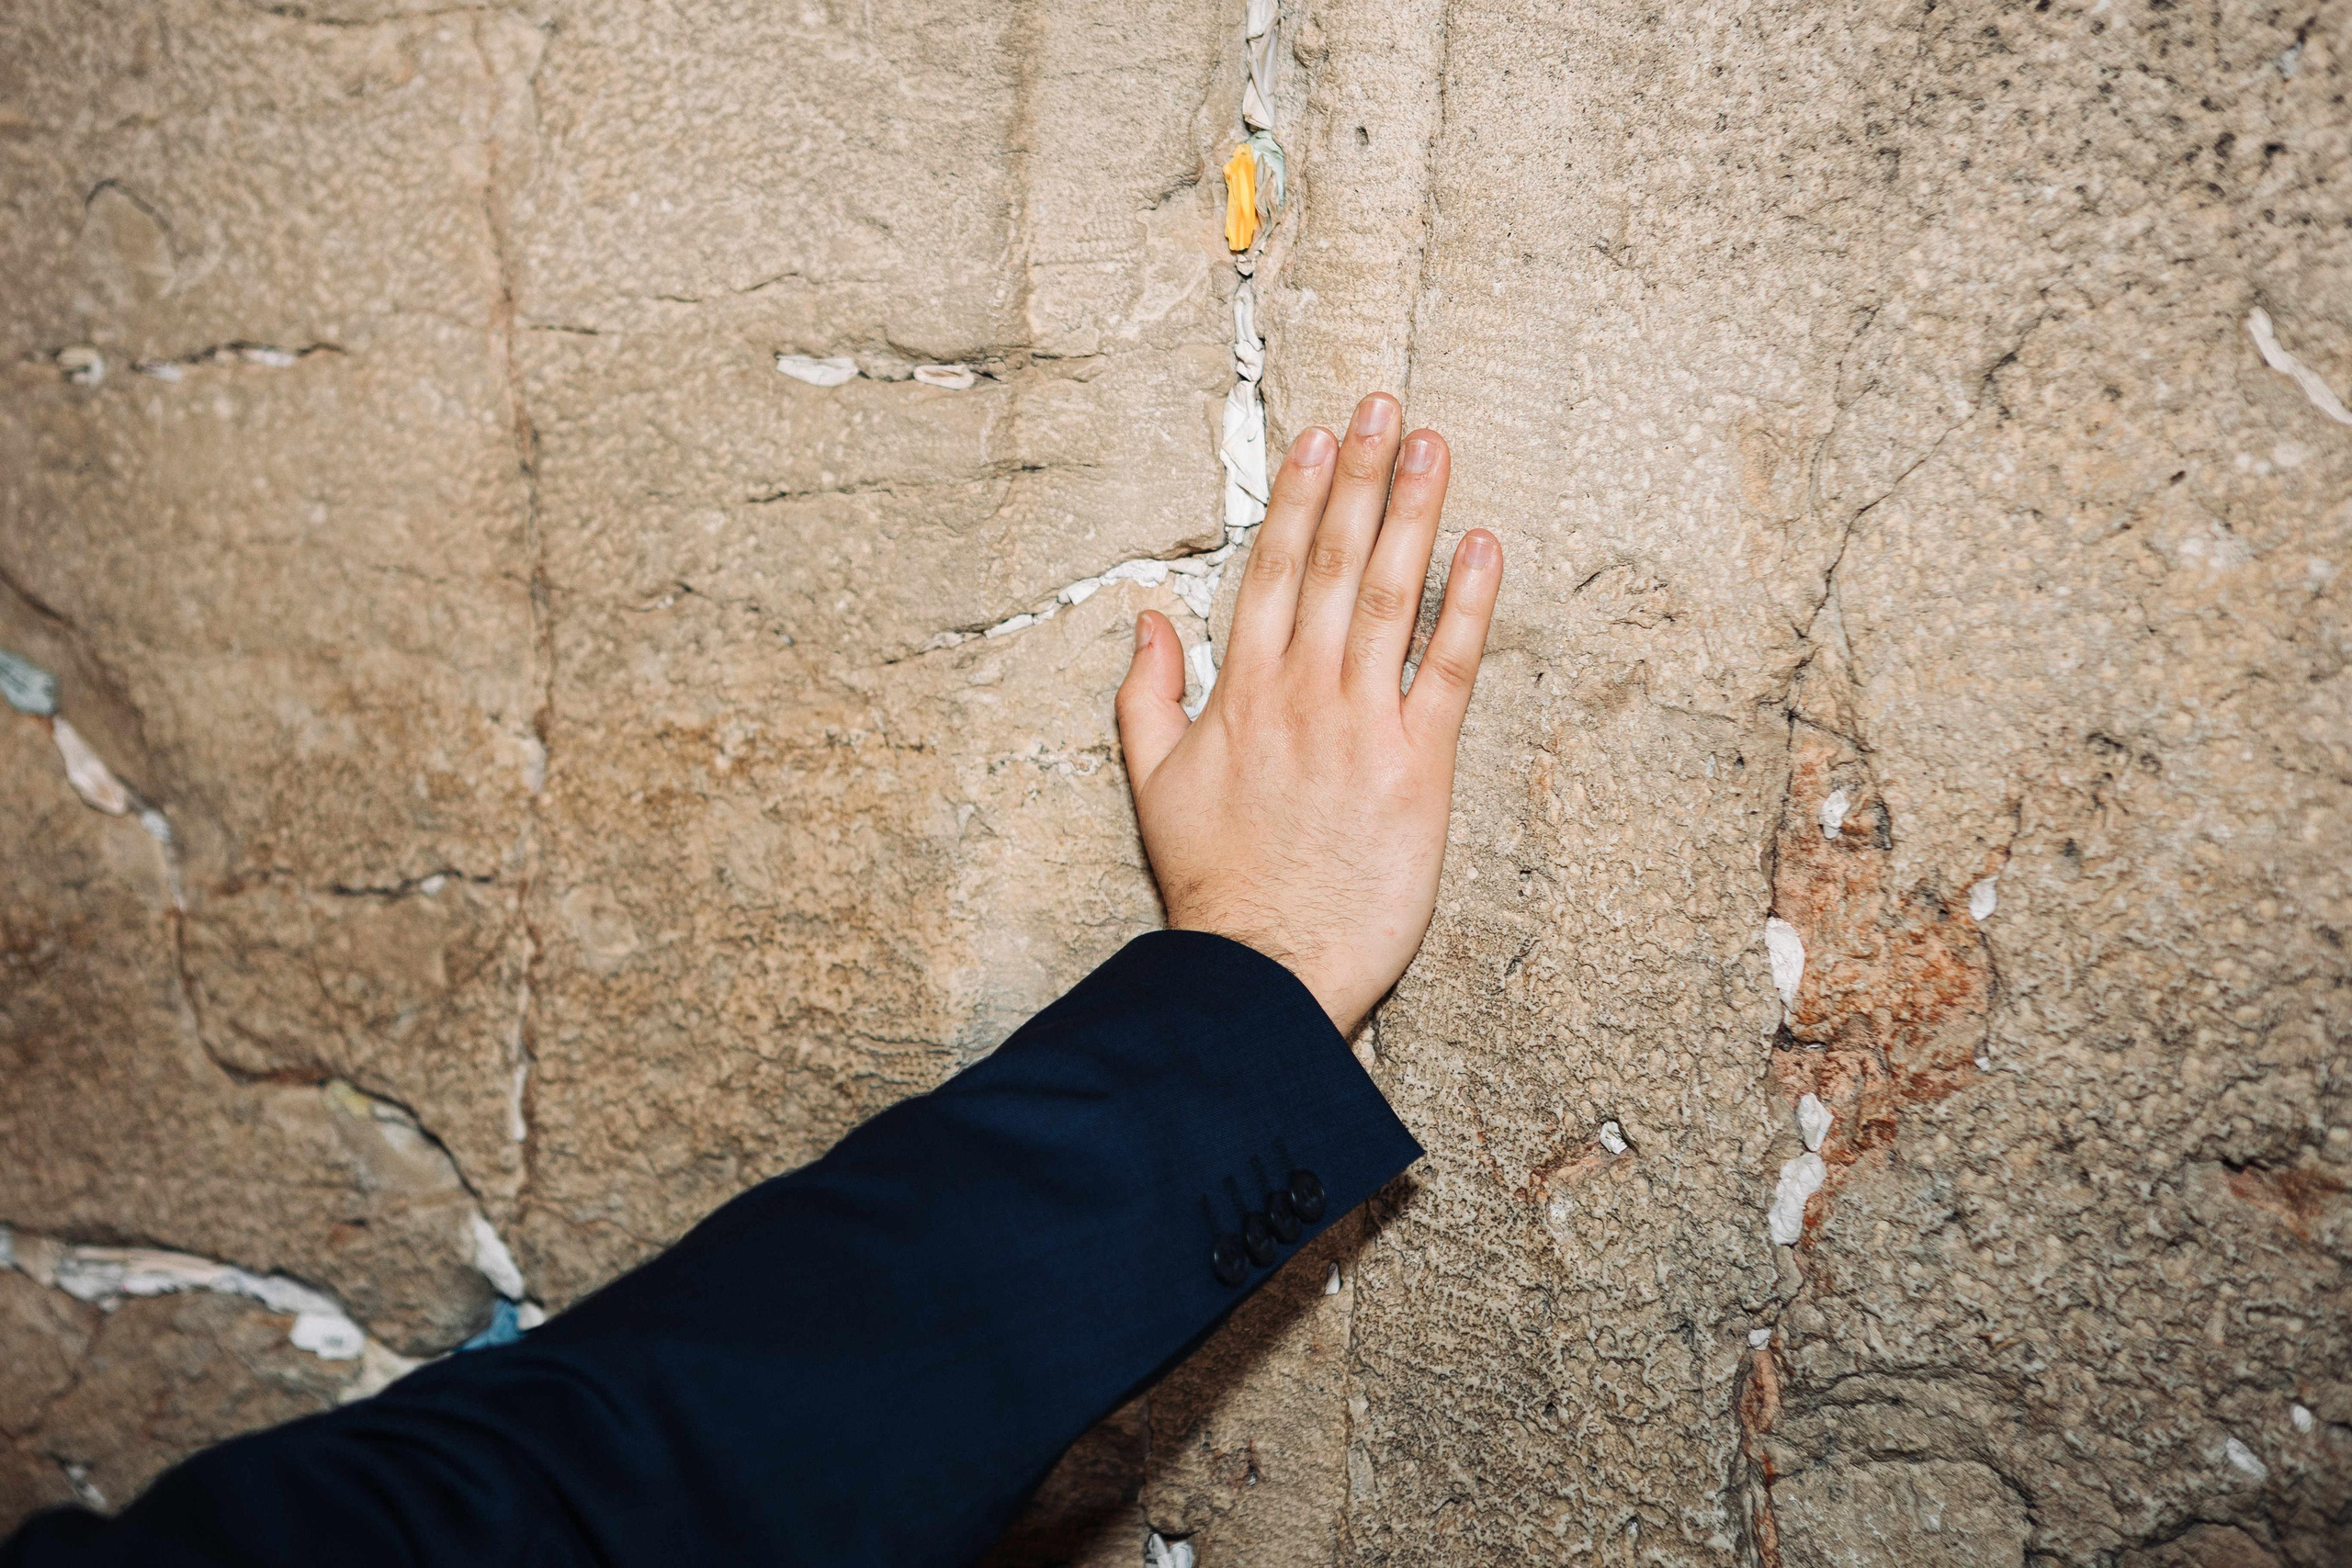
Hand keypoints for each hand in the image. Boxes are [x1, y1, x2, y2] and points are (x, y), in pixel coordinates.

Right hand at [1116, 392, 1503, 1035]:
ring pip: (1390, 596)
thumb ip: (1147, 697)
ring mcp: (1360, 723)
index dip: (1301, 497)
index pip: (1275, 570)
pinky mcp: (1417, 766)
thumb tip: (1147, 622)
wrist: (1262, 964)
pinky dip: (1466, 604)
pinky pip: (1446, 669)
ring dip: (1413, 514)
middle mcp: (1301, 690)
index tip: (1320, 437)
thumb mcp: (1154, 784)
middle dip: (1361, 476)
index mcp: (1241, 691)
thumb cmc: (1212, 884)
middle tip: (1386, 406)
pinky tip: (1484, 545)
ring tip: (1434, 446)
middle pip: (1337, 562)